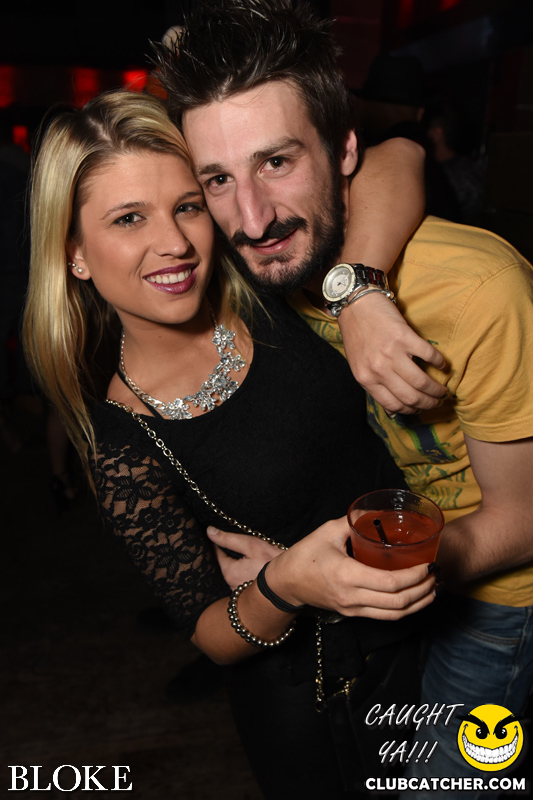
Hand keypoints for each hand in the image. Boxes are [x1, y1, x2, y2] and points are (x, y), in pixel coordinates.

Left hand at [207, 526, 281, 589]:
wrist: (293, 580)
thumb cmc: (271, 562)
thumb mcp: (250, 545)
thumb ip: (228, 539)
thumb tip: (209, 531)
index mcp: (229, 572)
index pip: (217, 555)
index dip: (218, 544)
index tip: (218, 536)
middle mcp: (232, 586)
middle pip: (226, 566)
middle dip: (228, 556)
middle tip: (234, 546)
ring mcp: (242, 593)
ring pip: (235, 575)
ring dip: (238, 567)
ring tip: (247, 558)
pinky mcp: (251, 596)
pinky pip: (243, 582)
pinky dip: (246, 575)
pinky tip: (254, 570)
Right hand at [267, 517, 435, 620]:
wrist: (286, 584)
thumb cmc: (304, 555)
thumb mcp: (327, 531)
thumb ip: (353, 521)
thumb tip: (375, 511)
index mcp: (347, 575)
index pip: (390, 583)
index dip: (415, 576)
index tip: (428, 564)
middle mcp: (352, 597)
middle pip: (398, 603)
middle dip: (423, 590)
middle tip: (436, 574)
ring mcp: (353, 609)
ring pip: (395, 615)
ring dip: (419, 604)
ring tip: (433, 588)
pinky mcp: (353, 613)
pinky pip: (385, 616)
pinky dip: (405, 609)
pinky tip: (415, 598)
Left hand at [338, 292, 445, 413]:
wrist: (355, 303)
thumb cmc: (357, 334)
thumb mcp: (358, 365)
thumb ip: (374, 385)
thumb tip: (393, 410)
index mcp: (366, 378)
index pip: (393, 405)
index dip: (411, 410)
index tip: (420, 408)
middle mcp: (378, 369)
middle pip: (410, 397)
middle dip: (428, 403)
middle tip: (437, 401)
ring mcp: (391, 353)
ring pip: (421, 382)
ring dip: (436, 389)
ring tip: (443, 390)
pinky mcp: (404, 336)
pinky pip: (428, 355)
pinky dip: (439, 362)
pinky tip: (442, 365)